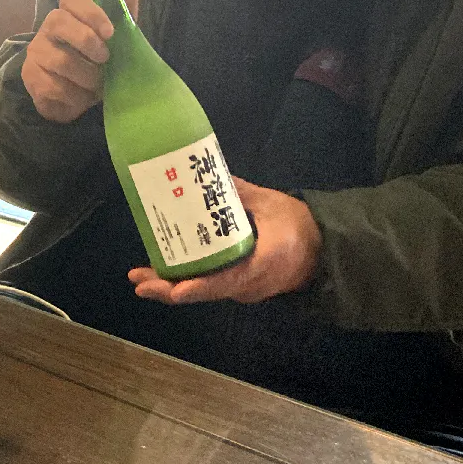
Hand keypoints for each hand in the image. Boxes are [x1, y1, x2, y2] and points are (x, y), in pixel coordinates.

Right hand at [22, 0, 139, 122]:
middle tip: (105, 58)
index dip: (91, 11)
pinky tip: (82, 96)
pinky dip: (76, 95)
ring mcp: (36, 52)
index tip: (110, 32)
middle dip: (87, 40)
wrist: (73, 99)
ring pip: (61, 60)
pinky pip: (54, 85)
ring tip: (97, 84)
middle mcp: (47, 28)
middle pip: (58, 21)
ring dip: (86, 76)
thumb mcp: (113, 43)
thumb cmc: (94, 64)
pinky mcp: (30, 76)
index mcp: (68, 14)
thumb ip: (122, 20)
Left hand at [129, 178, 321, 304]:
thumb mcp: (271, 204)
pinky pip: (209, 286)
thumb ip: (239, 192)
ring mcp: (243, 290)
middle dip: (169, 288)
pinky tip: (163, 271)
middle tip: (139, 280)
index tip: (174, 289)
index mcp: (263, 263)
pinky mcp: (238, 287)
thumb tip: (208, 173)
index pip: (227, 279)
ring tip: (141, 276)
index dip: (199, 286)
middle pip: (205, 291)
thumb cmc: (299, 226)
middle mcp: (249, 284)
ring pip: (204, 291)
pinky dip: (186, 280)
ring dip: (172, 285)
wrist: (323, 253)